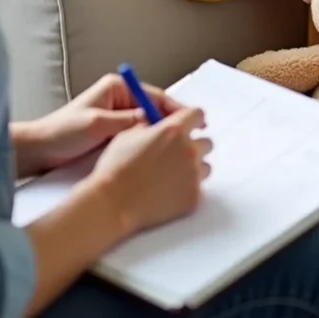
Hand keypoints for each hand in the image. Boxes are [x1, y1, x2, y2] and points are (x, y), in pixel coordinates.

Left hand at [13, 73, 185, 176]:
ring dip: (162, 136)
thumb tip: (155, 122)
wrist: (39, 151)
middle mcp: (119, 100)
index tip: (194, 120)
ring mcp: (117, 117)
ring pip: (148, 125)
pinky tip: (160, 157)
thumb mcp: (98, 124)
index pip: (154, 96)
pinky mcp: (114, 134)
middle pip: (155, 110)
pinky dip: (149, 145)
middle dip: (172, 124)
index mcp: (116, 89)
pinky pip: (139, 137)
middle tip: (194, 138)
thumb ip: (128, 121)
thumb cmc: (63, 133)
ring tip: (181, 150)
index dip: (175, 109)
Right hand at [91, 107, 212, 235]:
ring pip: (205, 166)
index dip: (191, 120)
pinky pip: (199, 188)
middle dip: (193, 146)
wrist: (113, 203)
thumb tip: (158, 125)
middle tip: (175, 155)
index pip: (197, 114)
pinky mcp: (194, 197)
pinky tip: (168, 192)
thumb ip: (150, 126)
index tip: (188, 126)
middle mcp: (189, 150)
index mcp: (174, 130)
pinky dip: (187, 188)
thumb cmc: (116, 167)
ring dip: (193, 168)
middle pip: (206, 142)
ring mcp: (193, 175)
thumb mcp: (128, 134)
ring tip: (171, 176)